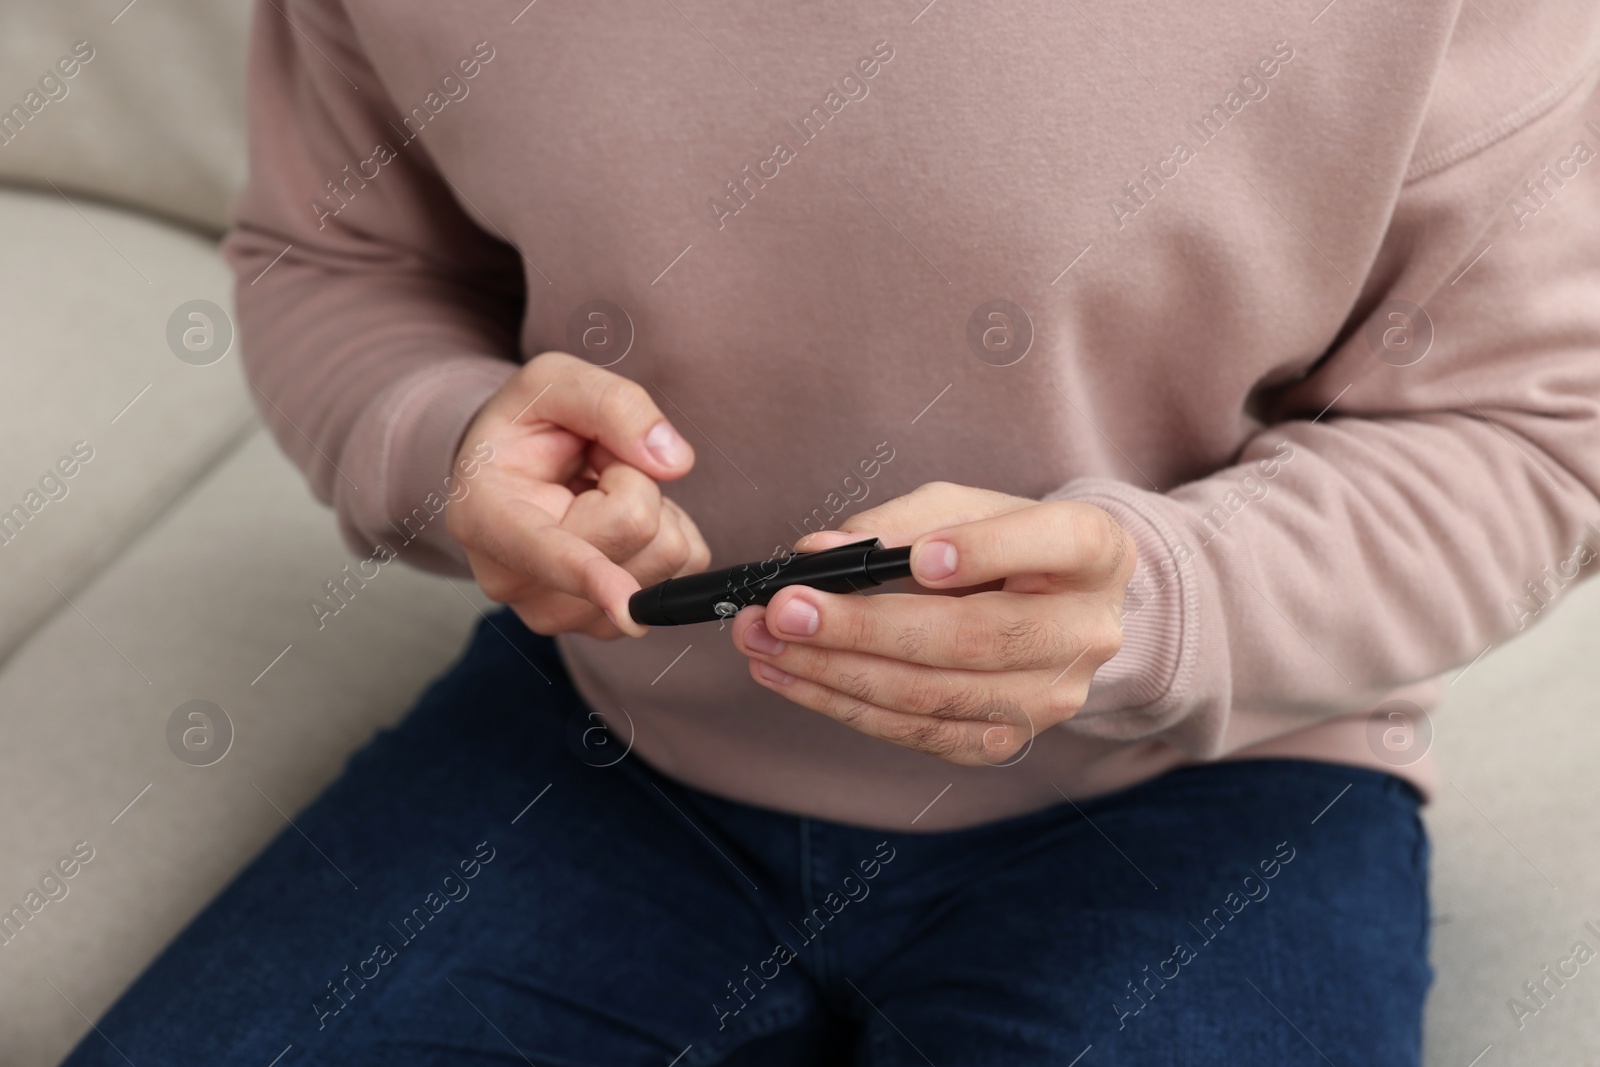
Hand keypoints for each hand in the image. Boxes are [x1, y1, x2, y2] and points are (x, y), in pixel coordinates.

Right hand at [447, 351, 710, 638]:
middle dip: (633, 477)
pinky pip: (683, 573)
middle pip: (636, 528)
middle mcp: (515, 582)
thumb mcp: (553, 381)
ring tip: (599, 493)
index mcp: (483, 519)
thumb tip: (673, 463)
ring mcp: (560, 613)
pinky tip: (619, 522)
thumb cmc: (526, 425)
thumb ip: (611, 404)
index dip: (590, 577)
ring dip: (652, 507)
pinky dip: (667, 534)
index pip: (549, 551)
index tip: (625, 608)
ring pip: (668, 555)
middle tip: (591, 467)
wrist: (511, 470)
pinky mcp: (605, 624)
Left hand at [730, 482, 1136, 764]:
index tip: (915, 559)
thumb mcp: (967, 506)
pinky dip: (845, 706)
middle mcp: (1085, 632)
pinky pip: (918, 732)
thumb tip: (817, 552)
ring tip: (765, 645)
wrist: (1054, 607)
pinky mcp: (1007, 740)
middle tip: (784, 610)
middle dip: (863, 627)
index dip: (984, 552)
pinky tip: (792, 678)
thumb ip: (901, 521)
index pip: (1051, 545)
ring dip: (834, 674)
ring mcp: (1051, 698)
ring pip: (933, 696)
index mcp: (1093, 552)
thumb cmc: (1004, 541)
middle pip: (971, 638)